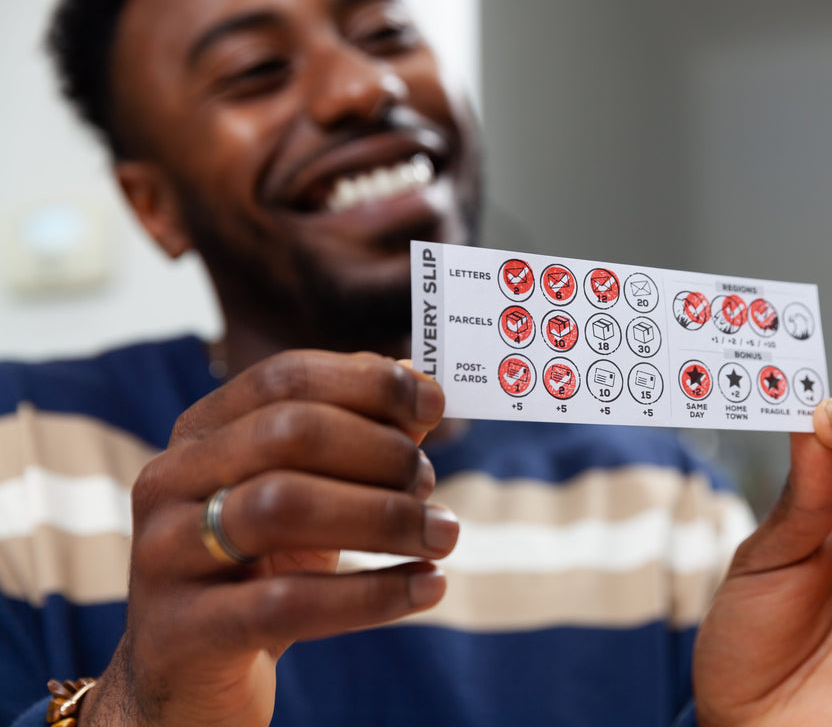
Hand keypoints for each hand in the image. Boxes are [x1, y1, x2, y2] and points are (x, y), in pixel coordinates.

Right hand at [80, 351, 457, 726]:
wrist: (188, 676)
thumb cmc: (262, 569)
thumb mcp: (307, 495)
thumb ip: (358, 437)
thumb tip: (418, 382)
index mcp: (201, 433)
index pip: (285, 378)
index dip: (368, 383)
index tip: (434, 402)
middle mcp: (171, 480)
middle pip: (288, 433)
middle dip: (379, 452)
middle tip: (429, 483)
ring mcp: (165, 555)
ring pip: (282, 507)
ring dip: (384, 516)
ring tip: (443, 535)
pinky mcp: (182, 631)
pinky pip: (287, 602)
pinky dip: (373, 594)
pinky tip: (428, 588)